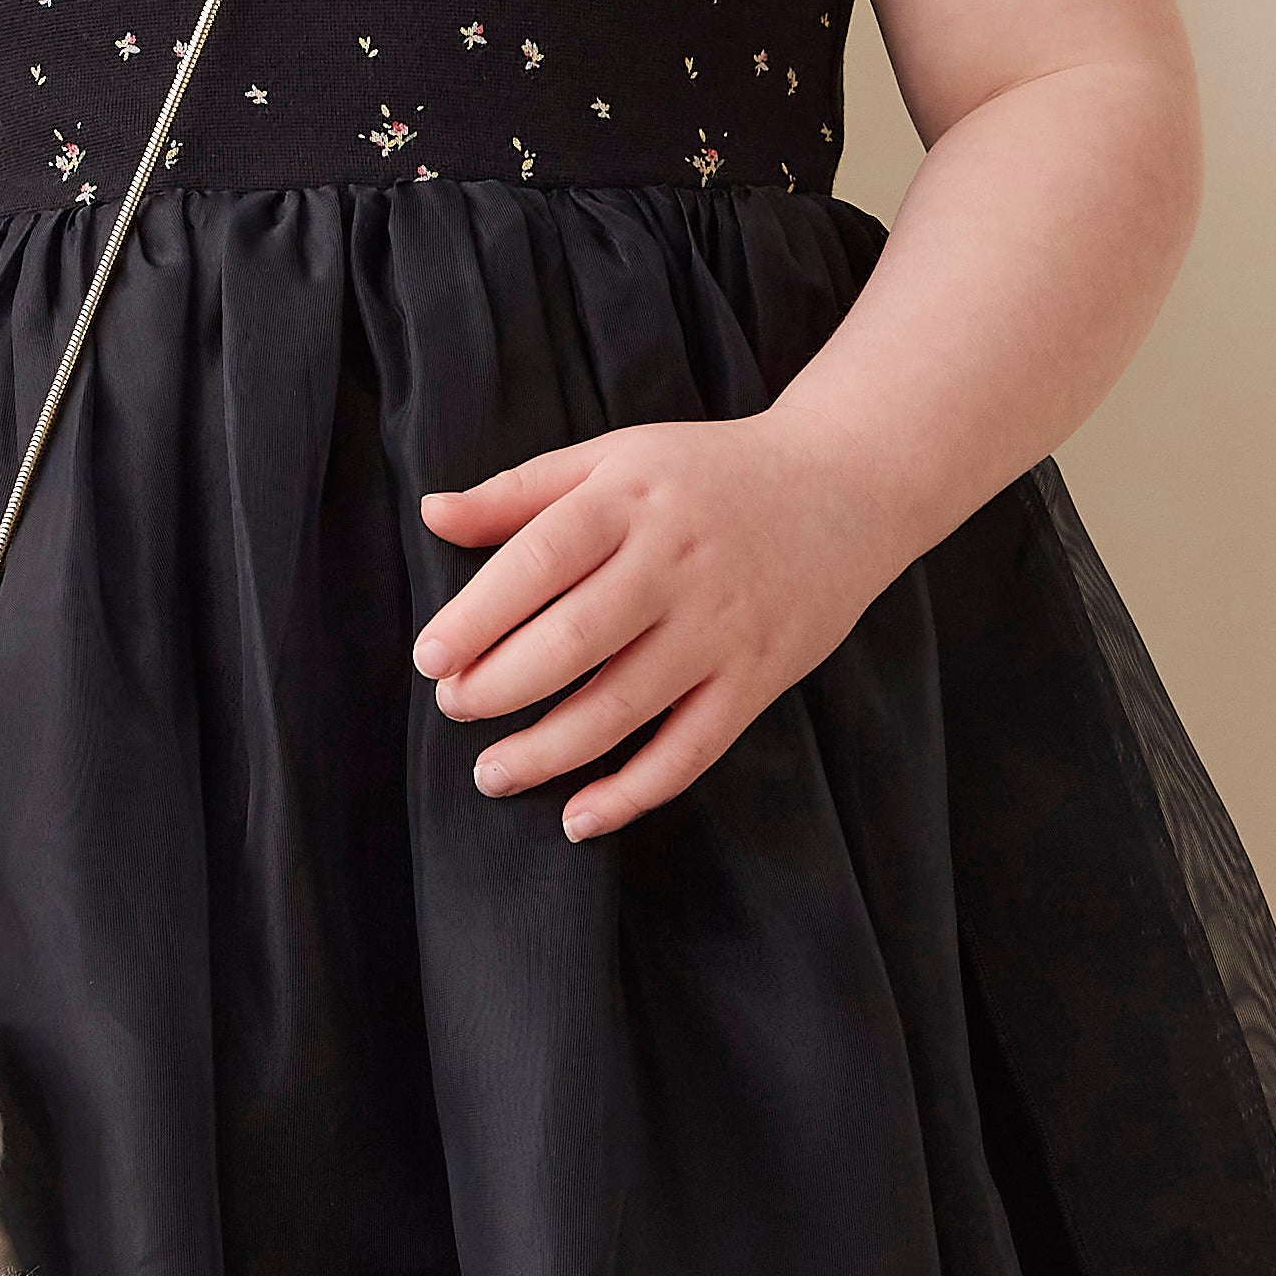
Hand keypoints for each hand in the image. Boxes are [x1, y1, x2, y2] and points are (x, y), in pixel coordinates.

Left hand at [412, 413, 911, 838]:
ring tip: (491, 772)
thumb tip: (432, 514)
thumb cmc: (707, 474)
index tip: (429, 658)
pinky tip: (579, 817)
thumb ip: (520, 492)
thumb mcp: (614, 458)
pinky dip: (633, 792)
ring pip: (623, 705)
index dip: (476, 617)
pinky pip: (689, 749)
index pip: (538, 561)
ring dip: (548, 751)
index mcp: (629, 498)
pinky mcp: (757, 678)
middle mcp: (675, 563)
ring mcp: (720, 626)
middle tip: (453, 707)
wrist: (845, 487)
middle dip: (500, 686)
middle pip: (574, 639)